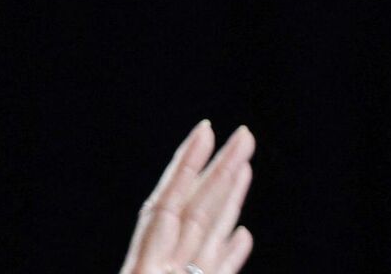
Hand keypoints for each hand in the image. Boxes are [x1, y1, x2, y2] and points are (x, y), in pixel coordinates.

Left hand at [119, 121, 255, 273]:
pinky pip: (216, 272)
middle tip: (244, 136)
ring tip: (245, 169)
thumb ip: (158, 237)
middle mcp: (163, 267)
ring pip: (207, 237)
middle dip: (221, 171)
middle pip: (195, 210)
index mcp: (145, 265)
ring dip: (228, 201)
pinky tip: (242, 234)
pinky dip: (230, 252)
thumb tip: (171, 212)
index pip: (168, 204)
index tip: (205, 130)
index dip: (186, 165)